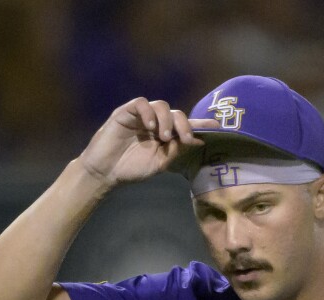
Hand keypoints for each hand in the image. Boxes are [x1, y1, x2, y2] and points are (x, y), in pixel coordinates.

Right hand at [78, 98, 217, 186]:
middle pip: (177, 113)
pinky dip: (149, 112)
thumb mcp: (160, 163)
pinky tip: (150, 127)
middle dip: (185, 124)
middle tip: (185, 138)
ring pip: (161, 105)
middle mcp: (155, 122)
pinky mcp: (126, 112)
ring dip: (167, 120)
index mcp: (165, 135)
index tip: (217, 127)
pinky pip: (141, 103)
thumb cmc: (132, 168)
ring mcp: (141, 116)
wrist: (106, 172)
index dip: (201, 124)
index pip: (186, 126)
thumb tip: (200, 141)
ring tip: (163, 137)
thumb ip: (177, 151)